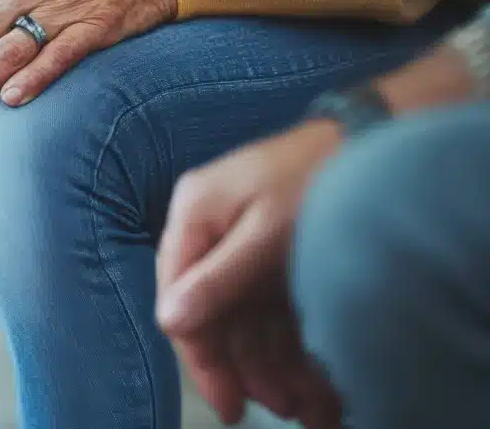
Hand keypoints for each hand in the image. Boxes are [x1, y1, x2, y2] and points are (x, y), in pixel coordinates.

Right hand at [156, 120, 344, 426]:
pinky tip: (312, 378)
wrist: (370, 137)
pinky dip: (290, 343)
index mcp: (193, 216)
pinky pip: (270, 308)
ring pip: (247, 317)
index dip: (199, 352)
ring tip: (309, 406)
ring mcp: (240, 245)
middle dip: (247, 367)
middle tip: (281, 410)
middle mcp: (210, 232)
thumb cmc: (312, 175)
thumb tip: (169, 321)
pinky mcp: (269, 254)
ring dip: (274, 364)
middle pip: (214, 313)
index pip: (177, 294)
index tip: (227, 401)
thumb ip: (218, 277)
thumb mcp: (264, 230)